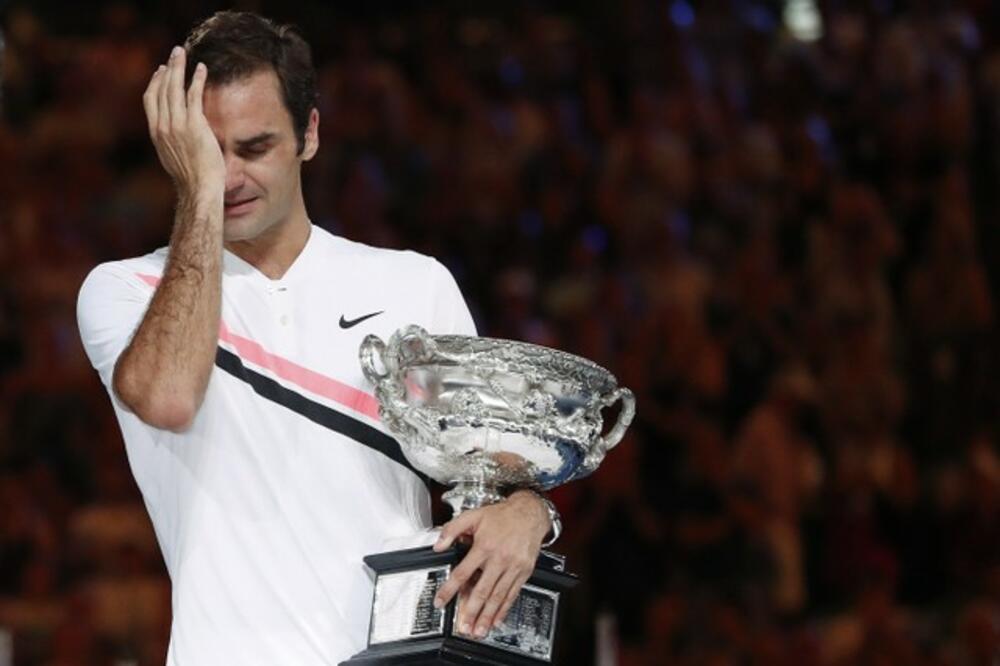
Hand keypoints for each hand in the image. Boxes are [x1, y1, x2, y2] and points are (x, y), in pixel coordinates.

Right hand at [143, 46, 224, 200]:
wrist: (198, 188)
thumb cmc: (191, 178)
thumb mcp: (173, 158)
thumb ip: (170, 143)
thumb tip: (174, 138)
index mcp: (156, 133)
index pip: (150, 100)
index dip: (155, 82)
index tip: (161, 70)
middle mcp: (163, 126)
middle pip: (161, 89)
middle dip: (168, 68)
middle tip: (175, 53)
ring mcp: (178, 125)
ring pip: (175, 88)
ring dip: (179, 67)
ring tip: (183, 53)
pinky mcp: (194, 125)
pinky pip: (194, 95)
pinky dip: (197, 79)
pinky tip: (202, 69)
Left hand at [432, 491, 549, 637]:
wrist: (529, 513)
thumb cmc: (502, 516)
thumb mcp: (473, 515)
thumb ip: (452, 529)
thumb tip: (438, 545)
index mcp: (484, 546)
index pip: (462, 573)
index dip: (450, 589)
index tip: (441, 601)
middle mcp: (499, 559)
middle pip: (482, 590)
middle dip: (472, 611)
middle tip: (464, 627)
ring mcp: (513, 567)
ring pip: (498, 596)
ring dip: (487, 615)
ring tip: (479, 630)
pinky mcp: (523, 572)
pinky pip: (512, 594)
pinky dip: (504, 609)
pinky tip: (497, 619)